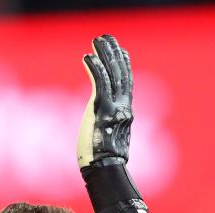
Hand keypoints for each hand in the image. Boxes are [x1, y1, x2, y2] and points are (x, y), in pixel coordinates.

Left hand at [77, 34, 133, 168]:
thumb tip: (104, 129)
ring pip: (112, 75)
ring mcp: (114, 108)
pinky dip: (95, 68)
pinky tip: (87, 57)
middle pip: (121, 74)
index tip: (121, 52)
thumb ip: (108, 128)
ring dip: (104, 55)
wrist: (105, 172)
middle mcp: (123, 108)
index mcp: (125, 114)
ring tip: (97, 40)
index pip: (127, 85)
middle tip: (107, 38)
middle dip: (114, 54)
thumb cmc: (103, 164)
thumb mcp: (108, 141)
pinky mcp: (102, 110)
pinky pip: (100, 83)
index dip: (124, 66)